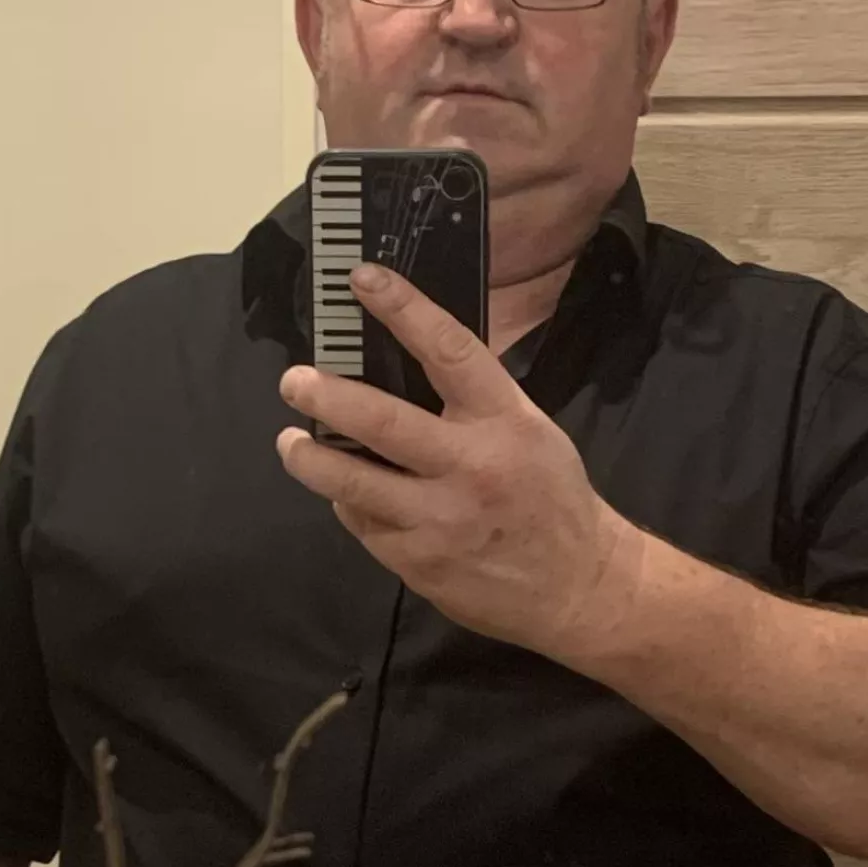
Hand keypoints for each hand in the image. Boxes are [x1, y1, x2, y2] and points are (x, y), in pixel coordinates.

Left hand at [276, 264, 641, 662]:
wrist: (579, 587)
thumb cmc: (550, 496)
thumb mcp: (529, 430)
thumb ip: (474, 402)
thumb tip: (405, 363)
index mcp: (504, 420)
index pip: (448, 349)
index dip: (403, 309)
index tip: (363, 279)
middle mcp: (470, 465)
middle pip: (381, 420)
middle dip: (326, 396)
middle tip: (294, 380)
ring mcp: (439, 518)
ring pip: (353, 481)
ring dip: (309, 458)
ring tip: (289, 442)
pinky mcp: (418, 562)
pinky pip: (364, 522)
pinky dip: (348, 501)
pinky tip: (343, 491)